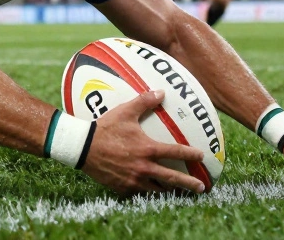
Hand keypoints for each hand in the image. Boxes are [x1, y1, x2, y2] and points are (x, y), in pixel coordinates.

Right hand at [80, 90, 207, 195]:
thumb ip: (144, 101)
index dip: (191, 155)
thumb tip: (161, 91)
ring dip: (170, 190)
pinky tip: (151, 191)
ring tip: (178, 192)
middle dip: (190, 184)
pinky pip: (139, 192)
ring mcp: (134, 179)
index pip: (176, 153)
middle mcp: (144, 167)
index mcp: (148, 149)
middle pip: (173, 179)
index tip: (201, 157)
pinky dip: (147, 192)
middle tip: (201, 188)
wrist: (82, 147)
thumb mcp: (125, 112)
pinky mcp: (123, 187)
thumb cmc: (104, 128)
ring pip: (158, 189)